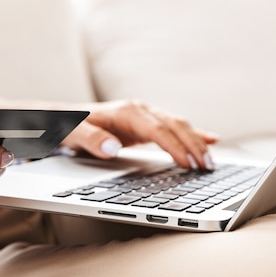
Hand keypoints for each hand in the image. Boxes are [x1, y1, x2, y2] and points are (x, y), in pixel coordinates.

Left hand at [61, 100, 218, 169]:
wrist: (63, 119)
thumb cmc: (69, 127)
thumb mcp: (73, 134)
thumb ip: (91, 140)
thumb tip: (112, 148)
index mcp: (127, 112)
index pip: (158, 130)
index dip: (174, 147)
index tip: (187, 163)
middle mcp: (140, 110)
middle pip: (175, 125)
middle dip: (194, 145)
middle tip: (208, 166)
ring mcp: (145, 116)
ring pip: (178, 126)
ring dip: (197, 142)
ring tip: (212, 161)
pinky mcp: (145, 125)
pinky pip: (173, 129)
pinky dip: (193, 134)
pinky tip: (210, 140)